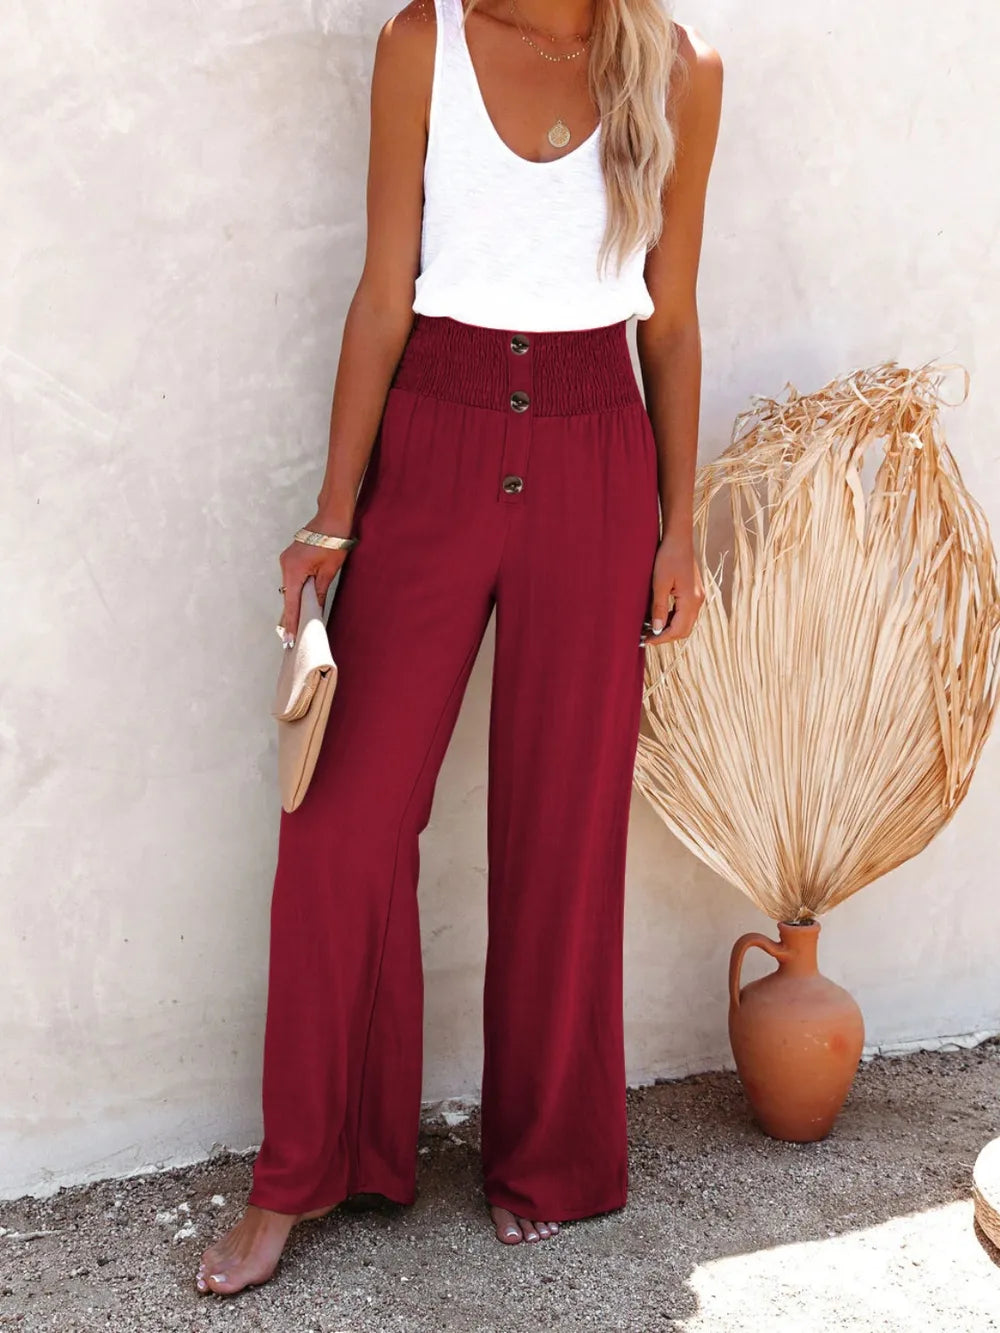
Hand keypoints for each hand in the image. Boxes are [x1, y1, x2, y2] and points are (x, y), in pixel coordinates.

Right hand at [278, 514, 353, 640]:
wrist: (332, 517)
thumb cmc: (334, 541)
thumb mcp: (329, 571)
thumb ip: (319, 592)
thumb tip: (315, 610)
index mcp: (294, 570)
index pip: (291, 603)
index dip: (290, 623)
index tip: (288, 639)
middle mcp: (285, 565)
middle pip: (287, 597)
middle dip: (290, 617)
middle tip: (289, 639)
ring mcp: (286, 560)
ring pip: (289, 588)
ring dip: (294, 603)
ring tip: (295, 625)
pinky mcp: (291, 558)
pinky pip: (291, 579)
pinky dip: (296, 591)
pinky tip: (300, 603)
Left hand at [642, 528, 704, 646]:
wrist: (679, 538)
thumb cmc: (668, 556)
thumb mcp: (660, 583)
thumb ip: (658, 608)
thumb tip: (656, 630)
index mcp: (691, 600)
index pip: (678, 630)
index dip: (661, 638)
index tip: (645, 641)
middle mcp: (698, 601)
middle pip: (684, 630)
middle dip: (665, 636)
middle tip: (646, 637)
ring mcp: (698, 597)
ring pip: (685, 622)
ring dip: (668, 628)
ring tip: (648, 628)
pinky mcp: (694, 592)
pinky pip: (684, 613)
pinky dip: (672, 619)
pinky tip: (657, 616)